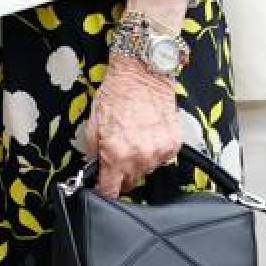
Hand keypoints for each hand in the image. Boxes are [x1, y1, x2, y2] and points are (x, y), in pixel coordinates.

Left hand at [88, 55, 180, 196]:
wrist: (142, 73)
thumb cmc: (117, 93)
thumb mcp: (93, 123)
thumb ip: (93, 153)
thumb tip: (95, 170)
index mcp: (116, 154)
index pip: (110, 192)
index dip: (105, 192)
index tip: (104, 190)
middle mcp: (139, 157)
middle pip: (130, 183)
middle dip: (122, 172)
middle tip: (118, 151)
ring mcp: (159, 152)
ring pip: (146, 171)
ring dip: (139, 161)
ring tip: (134, 136)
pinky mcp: (173, 145)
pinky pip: (161, 159)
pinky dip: (154, 151)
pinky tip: (147, 133)